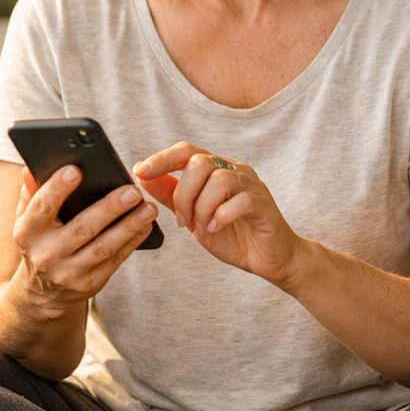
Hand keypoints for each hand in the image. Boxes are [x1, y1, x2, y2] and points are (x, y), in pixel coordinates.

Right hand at [11, 164, 160, 308]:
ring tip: (148, 208)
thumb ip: (31, 192)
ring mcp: (69, 272)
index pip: (41, 208)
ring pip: (104, 247)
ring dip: (129, 226)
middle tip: (132, 190)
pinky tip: (146, 225)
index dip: (57, 189)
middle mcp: (46, 254)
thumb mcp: (27, 219)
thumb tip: (30, 168)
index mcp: (27, 233)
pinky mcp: (90, 283)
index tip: (76, 170)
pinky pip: (115, 259)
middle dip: (109, 208)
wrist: (44, 292)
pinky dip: (133, 241)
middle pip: (82, 227)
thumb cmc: (39, 242)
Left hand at [133, 142, 305, 284]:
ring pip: (218, 179)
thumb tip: (142, 175)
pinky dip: (221, 216)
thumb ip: (171, 196)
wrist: (269, 259)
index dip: (161, 159)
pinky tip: (217, 229)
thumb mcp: (193, 217)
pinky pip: (239, 200)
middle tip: (183, 220)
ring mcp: (251, 184)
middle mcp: (234, 170)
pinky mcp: (263, 203)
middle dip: (183, 194)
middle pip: (199, 162)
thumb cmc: (233, 236)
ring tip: (204, 227)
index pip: (186, 151)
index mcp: (216, 169)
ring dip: (202, 208)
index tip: (139, 171)